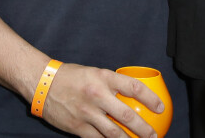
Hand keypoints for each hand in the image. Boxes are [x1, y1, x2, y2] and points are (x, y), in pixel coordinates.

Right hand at [40, 63, 163, 136]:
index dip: (150, 99)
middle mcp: (98, 95)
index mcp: (105, 77)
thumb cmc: (73, 76)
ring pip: (113, 132)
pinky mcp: (77, 127)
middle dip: (143, 129)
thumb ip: (111, 84)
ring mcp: (87, 112)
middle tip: (154, 136)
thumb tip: (130, 94)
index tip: (160, 107)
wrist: (44, 83)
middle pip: (127, 115)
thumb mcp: (96, 72)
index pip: (134, 88)